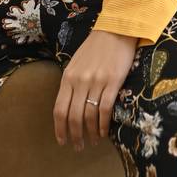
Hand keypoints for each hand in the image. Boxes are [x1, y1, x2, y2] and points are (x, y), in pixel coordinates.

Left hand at [53, 28, 138, 150]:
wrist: (117, 29)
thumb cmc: (96, 47)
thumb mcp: (77, 63)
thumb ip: (72, 82)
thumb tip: (69, 105)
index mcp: (68, 77)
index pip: (59, 109)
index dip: (60, 129)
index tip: (62, 141)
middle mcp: (80, 81)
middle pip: (73, 116)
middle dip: (75, 135)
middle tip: (78, 147)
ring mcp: (96, 82)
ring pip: (89, 115)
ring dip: (90, 133)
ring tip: (92, 141)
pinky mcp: (113, 82)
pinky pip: (105, 109)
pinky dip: (103, 125)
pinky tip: (104, 133)